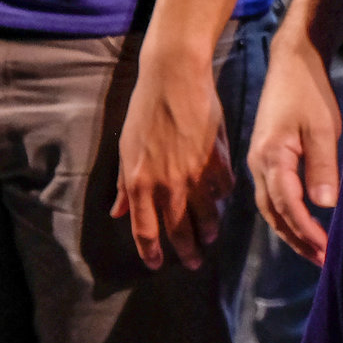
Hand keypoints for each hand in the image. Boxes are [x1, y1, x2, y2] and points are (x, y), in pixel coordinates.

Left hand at [111, 45, 233, 270]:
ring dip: (210, 231)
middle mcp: (168, 186)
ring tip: (211, 236)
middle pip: (180, 231)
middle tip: (194, 262)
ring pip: (208, 217)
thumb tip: (118, 212)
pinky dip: (223, 197)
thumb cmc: (145, 109)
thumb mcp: (126, 147)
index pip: (145, 230)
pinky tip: (222, 198)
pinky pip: (224, 190)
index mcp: (140, 183)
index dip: (151, 252)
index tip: (157, 264)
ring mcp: (196, 175)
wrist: (174, 78)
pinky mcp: (218, 161)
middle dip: (188, 252)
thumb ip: (124, 185)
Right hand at [250, 24, 342, 264]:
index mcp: (271, 157)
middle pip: (273, 213)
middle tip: (322, 262)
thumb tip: (324, 205)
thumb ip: (322, 166)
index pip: (288, 205)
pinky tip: (299, 224)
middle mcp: (258, 164)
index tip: (325, 251)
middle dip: (297, 240)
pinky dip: (285, 215)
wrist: (292, 62)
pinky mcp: (264, 157)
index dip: (306, 231)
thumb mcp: (323, 128)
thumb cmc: (310, 92)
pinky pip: (271, 196)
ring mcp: (258, 161)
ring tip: (314, 252)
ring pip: (270, 208)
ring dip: (290, 231)